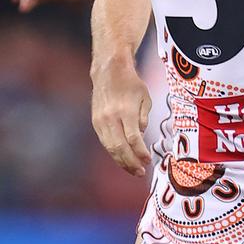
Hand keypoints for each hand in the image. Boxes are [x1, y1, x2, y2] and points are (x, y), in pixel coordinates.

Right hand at [91, 57, 151, 176]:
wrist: (109, 72)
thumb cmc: (132, 84)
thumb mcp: (145, 98)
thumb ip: (144, 118)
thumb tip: (141, 137)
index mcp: (125, 111)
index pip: (133, 138)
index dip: (140, 152)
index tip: (148, 160)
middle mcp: (111, 117)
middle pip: (119, 147)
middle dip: (130, 162)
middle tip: (141, 172)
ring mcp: (101, 121)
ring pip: (110, 147)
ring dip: (121, 161)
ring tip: (133, 170)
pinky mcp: (95, 122)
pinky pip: (105, 142)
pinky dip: (114, 153)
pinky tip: (123, 158)